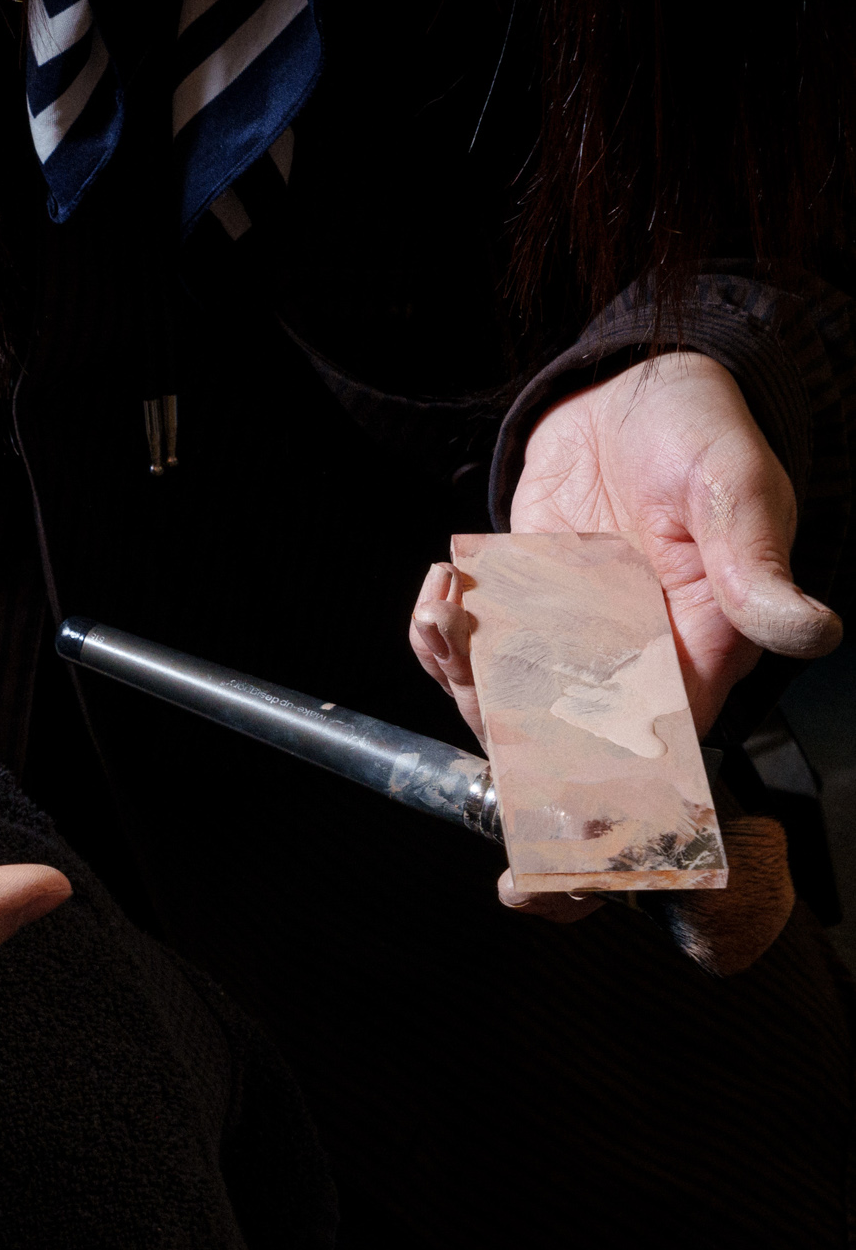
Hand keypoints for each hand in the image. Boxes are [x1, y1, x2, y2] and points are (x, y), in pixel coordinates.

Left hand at [406, 352, 839, 918]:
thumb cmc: (698, 433)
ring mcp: (563, 654)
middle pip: (556, 764)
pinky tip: (449, 583)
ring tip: (461, 598)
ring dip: (458, 671)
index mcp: (698, 667)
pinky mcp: (512, 623)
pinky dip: (435, 636)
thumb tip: (813, 629)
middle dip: (498, 730)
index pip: (656, 777)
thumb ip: (759, 568)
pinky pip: (459, 666)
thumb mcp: (736, 489)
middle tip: (474, 651)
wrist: (628, 392)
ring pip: (494, 717)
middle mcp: (627, 676)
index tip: (547, 857)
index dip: (604, 830)